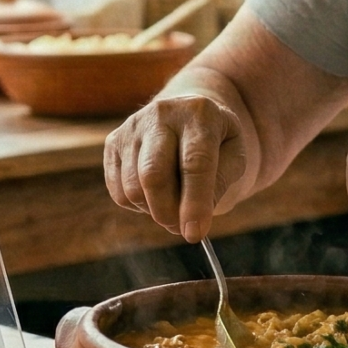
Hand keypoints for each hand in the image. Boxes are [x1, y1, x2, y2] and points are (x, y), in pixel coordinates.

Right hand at [104, 94, 250, 240]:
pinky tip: (155, 194)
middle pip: (153, 175)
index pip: (195, 163)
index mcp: (199, 113)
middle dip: (167, 213)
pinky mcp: (113, 142)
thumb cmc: (215, 140)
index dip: (195, 203)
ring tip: (173, 206)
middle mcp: (162, 114)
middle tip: (181, 228)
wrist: (186, 114)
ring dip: (154, 211)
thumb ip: (220, 184)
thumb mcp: (234, 155)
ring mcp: (133, 127)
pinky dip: (138, 205)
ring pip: (133, 188)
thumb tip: (193, 222)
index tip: (195, 234)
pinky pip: (119, 191)